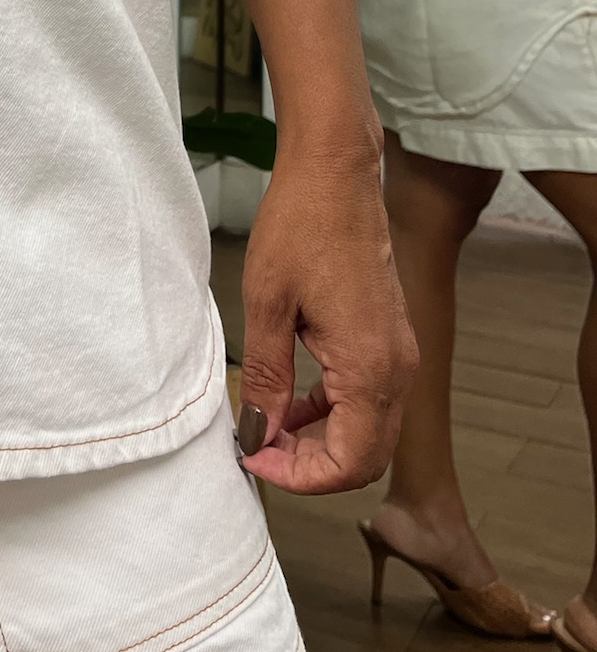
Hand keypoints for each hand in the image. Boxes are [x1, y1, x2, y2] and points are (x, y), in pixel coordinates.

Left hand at [236, 129, 417, 494]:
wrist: (335, 175)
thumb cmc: (300, 226)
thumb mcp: (267, 306)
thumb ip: (265, 377)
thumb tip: (259, 431)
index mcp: (370, 368)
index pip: (350, 463)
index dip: (299, 477)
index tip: (253, 459)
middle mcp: (397, 368)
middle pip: (365, 457)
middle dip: (310, 466)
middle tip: (257, 448)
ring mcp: (399, 353)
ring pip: (369, 431)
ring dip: (320, 441)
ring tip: (266, 424)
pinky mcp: (390, 339)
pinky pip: (369, 399)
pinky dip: (332, 412)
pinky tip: (291, 398)